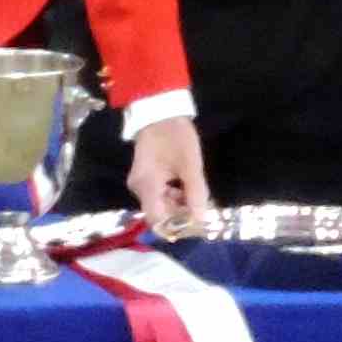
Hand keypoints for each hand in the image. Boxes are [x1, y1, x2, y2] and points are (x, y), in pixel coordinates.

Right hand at [130, 117, 211, 232]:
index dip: (176, 227)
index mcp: (147, 186)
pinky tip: (188, 190)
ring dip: (178, 206)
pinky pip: (158, 195)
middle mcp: (139, 188)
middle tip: (202, 210)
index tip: (196, 226)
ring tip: (198, 198)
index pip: (157, 220)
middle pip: (158, 214)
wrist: (160, 113)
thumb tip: (202, 219)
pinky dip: (173, 197)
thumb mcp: (191, 166)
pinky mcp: (145, 177)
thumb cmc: (177, 137)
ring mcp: (140, 183)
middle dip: (180, 216)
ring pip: (159, 205)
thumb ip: (196, 194)